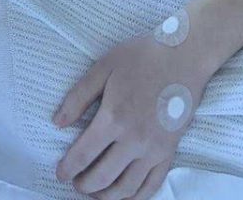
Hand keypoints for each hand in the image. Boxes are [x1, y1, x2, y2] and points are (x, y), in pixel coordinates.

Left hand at [53, 34, 202, 198]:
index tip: (60, 173)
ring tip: (96, 193)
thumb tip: (57, 122)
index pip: (83, 155)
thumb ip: (78, 96)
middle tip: (75, 183)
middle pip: (102, 177)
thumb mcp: (104, 66)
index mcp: (113, 117)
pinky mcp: (169, 152)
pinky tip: (125, 195)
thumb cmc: (142, 57)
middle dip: (84, 185)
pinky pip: (152, 186)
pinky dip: (136, 197)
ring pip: (126, 188)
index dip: (68, 168)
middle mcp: (133, 140)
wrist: (184, 57)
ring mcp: (154, 149)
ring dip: (106, 197)